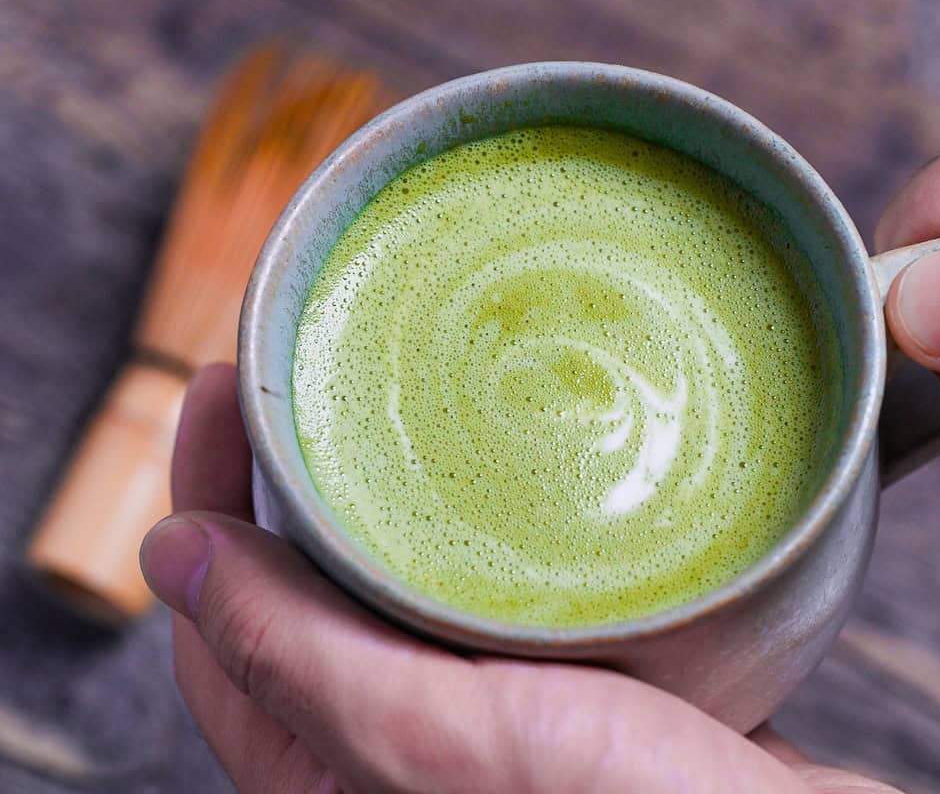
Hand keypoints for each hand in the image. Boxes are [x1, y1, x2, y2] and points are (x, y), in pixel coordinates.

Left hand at [140, 364, 898, 793]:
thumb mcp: (442, 742)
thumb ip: (299, 659)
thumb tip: (170, 557)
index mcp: (339, 776)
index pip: (225, 627)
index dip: (208, 497)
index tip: (228, 387)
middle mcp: (411, 753)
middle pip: (313, 598)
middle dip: (298, 482)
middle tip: (311, 370)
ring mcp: (500, 723)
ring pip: (414, 594)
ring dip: (400, 504)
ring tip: (407, 403)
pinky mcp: (586, 695)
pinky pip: (509, 604)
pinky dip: (500, 539)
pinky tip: (527, 483)